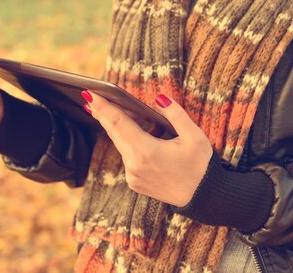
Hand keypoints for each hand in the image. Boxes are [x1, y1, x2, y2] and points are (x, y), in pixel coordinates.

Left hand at [81, 90, 212, 206]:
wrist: (203, 196)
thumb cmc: (200, 165)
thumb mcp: (194, 135)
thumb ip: (175, 114)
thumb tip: (158, 99)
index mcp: (147, 152)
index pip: (119, 123)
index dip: (103, 107)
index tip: (89, 94)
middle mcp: (134, 165)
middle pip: (114, 133)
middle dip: (103, 114)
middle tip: (90, 97)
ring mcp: (132, 176)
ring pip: (121, 144)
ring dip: (118, 127)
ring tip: (111, 110)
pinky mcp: (134, 182)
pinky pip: (128, 156)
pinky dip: (129, 142)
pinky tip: (134, 132)